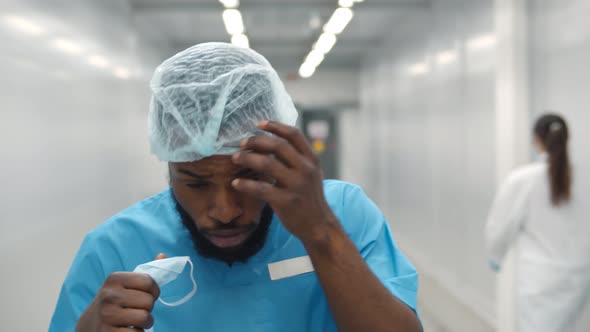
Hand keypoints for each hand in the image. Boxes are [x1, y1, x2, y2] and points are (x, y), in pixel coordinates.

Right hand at [76, 254, 165, 331]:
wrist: (88, 325)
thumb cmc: (114, 303)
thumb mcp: (124, 285)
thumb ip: (144, 273)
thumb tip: (162, 255)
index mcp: (114, 279)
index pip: (149, 282)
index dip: (153, 291)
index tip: (146, 295)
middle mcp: (108, 296)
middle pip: (149, 301)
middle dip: (148, 308)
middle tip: (137, 310)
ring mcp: (107, 316)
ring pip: (145, 318)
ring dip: (145, 323)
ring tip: (135, 321)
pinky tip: (127, 330)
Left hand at [231, 121, 338, 241]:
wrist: (318, 225)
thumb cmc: (310, 197)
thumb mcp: (311, 173)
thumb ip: (297, 157)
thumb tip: (271, 141)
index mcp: (312, 159)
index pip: (294, 135)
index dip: (275, 126)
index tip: (259, 124)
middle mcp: (306, 169)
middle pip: (278, 146)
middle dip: (257, 141)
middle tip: (242, 143)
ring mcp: (296, 185)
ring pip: (267, 164)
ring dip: (247, 158)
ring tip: (235, 158)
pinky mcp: (286, 201)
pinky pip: (261, 188)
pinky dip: (246, 184)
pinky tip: (236, 183)